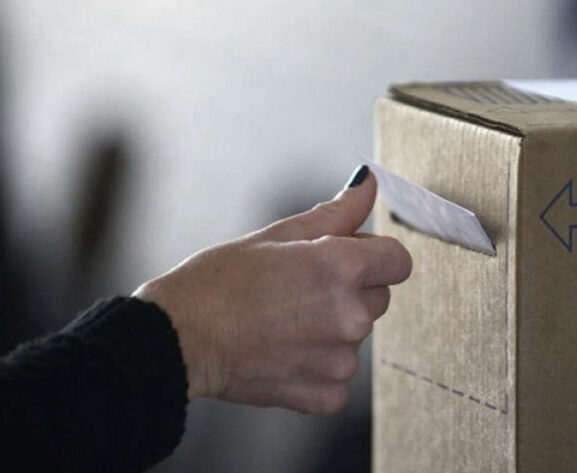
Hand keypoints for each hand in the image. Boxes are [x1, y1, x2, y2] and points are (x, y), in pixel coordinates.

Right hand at [133, 166, 411, 413]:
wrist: (178, 340)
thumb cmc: (218, 281)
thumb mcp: (277, 235)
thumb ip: (335, 214)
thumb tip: (369, 184)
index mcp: (342, 267)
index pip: (398, 260)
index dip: (373, 255)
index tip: (345, 258)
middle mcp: (350, 314)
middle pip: (379, 297)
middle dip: (350, 290)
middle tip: (298, 290)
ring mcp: (340, 358)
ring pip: (357, 336)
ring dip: (332, 329)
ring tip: (282, 322)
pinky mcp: (326, 393)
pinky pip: (340, 376)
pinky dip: (317, 367)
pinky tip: (281, 352)